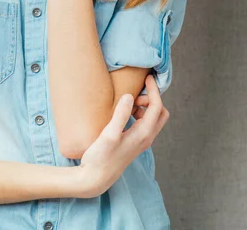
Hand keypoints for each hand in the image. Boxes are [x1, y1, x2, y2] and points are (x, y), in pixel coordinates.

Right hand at [73, 74, 169, 198]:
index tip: (147, 77)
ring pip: (152, 118)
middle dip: (153, 98)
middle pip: (160, 113)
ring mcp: (140, 141)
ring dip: (145, 105)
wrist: (95, 179)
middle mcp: (146, 138)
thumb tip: (129, 96)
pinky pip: (144, 123)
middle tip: (137, 91)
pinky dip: (139, 113)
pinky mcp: (133, 143)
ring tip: (129, 100)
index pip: (156, 107)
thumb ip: (120, 115)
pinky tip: (124, 111)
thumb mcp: (109, 134)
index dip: (154, 90)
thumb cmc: (100, 157)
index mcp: (143, 134)